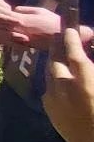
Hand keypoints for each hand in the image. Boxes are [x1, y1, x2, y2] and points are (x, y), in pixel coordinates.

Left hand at [44, 24, 93, 141]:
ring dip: (55, 63)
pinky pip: (50, 90)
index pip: (74, 53)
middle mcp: (64, 89)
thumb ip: (90, 71)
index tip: (70, 29)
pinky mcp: (51, 112)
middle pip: (56, 60)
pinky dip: (55, 81)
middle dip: (58, 46)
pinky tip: (61, 80)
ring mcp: (54, 101)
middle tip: (61, 36)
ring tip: (60, 55)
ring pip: (50, 74)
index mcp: (85, 82)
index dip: (71, 38)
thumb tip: (85, 62)